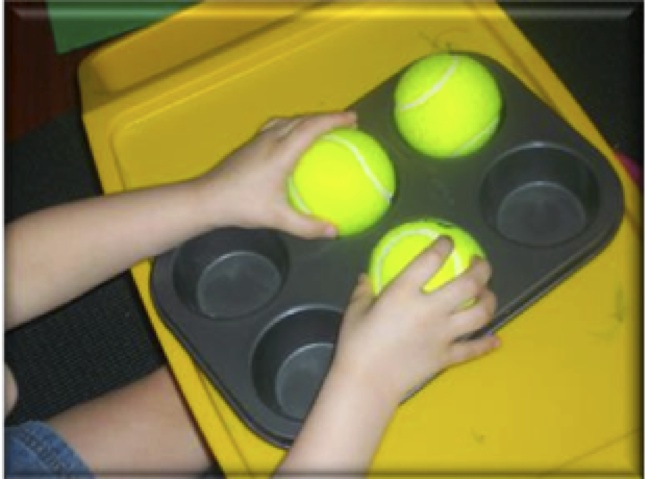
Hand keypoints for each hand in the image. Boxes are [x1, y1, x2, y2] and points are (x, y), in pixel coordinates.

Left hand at [192, 111, 356, 237]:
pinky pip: (278, 126)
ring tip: (323, 128)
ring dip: (308, 119)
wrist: (207, 198)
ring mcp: (258, 140)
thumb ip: (307, 226)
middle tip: (346, 123)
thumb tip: (335, 231)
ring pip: (289, 120)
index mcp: (280, 152)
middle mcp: (270, 139)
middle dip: (326, 117)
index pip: (311, 127)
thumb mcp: (277, 218)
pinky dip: (293, 126)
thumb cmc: (241, 206)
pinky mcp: (250, 145)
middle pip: (303, 119)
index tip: (353, 120)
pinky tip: (294, 141)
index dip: (334, 120)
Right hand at [332, 237, 499, 405]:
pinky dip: (486, 344)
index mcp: (404, 293)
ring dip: (489, 300)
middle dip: (481, 269)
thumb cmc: (356, 345)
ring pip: (479, 314)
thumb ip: (363, 292)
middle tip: (480, 263)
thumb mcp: (355, 312)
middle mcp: (430, 309)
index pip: (431, 260)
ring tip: (487, 293)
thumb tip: (365, 277)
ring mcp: (443, 334)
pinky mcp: (446, 356)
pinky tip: (495, 340)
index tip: (447, 241)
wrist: (367, 383)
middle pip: (468, 284)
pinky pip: (472, 349)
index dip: (443, 245)